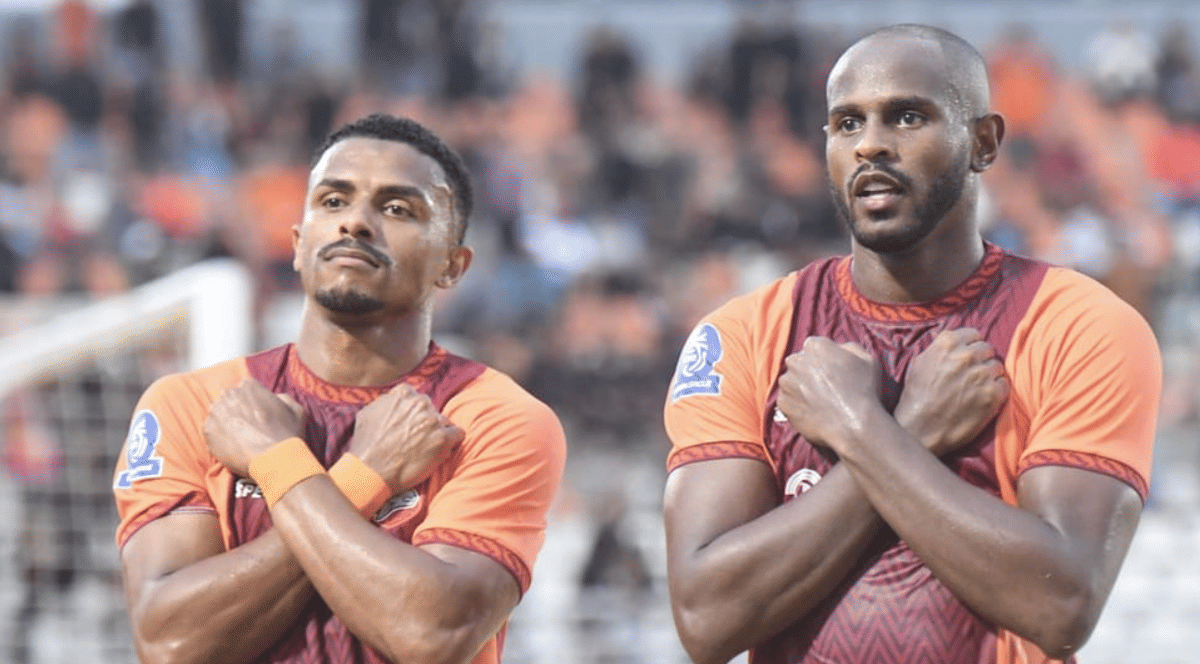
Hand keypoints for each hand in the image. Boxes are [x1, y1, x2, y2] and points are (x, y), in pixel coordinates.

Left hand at [204, 379, 305, 475]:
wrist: (275, 460)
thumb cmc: (288, 435)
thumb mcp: (296, 410)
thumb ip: (282, 398)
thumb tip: (274, 398)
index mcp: (249, 386)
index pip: (246, 389)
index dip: (252, 403)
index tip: (256, 414)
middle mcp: (230, 395)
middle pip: (229, 399)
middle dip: (236, 410)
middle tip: (247, 426)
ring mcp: (217, 412)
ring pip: (218, 414)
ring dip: (226, 422)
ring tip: (238, 438)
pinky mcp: (208, 431)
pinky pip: (210, 429)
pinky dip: (218, 436)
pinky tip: (231, 445)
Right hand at [349, 383, 464, 492]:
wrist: (371, 471)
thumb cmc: (366, 446)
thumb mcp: (368, 413)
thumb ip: (386, 403)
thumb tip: (394, 401)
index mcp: (403, 394)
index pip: (416, 398)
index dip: (413, 414)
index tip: (409, 425)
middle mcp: (420, 403)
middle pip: (431, 410)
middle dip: (426, 423)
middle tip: (416, 439)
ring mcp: (433, 421)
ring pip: (444, 423)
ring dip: (438, 433)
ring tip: (426, 449)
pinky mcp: (443, 439)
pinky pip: (458, 434)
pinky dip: (452, 442)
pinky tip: (442, 451)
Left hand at [776, 337, 881, 451]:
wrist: (853, 424)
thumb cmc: (863, 390)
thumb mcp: (866, 359)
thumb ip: (848, 347)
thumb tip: (837, 348)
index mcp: (815, 346)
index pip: (815, 348)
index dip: (824, 361)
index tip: (832, 373)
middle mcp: (795, 360)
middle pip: (800, 363)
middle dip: (809, 372)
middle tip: (825, 388)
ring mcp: (786, 382)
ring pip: (791, 382)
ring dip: (801, 389)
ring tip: (819, 402)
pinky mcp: (782, 402)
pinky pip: (788, 401)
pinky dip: (797, 406)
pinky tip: (813, 412)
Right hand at [894, 328, 1009, 455]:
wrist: (920, 429)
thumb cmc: (916, 397)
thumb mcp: (920, 363)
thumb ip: (939, 348)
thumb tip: (955, 341)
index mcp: (948, 343)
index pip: (973, 334)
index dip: (970, 347)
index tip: (966, 358)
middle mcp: (967, 355)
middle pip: (987, 349)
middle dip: (980, 360)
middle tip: (970, 376)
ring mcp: (982, 374)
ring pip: (997, 366)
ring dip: (989, 376)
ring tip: (975, 390)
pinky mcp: (993, 394)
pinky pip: (1004, 384)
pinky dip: (996, 391)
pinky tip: (982, 399)